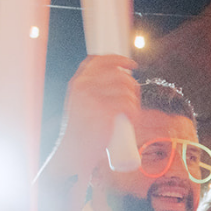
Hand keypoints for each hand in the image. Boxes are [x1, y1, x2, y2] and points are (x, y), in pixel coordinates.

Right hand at [48, 54, 139, 181]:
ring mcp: (93, 97)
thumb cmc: (83, 131)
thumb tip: (120, 78)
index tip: (131, 65)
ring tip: (130, 114)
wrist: (75, 151)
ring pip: (126, 89)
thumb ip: (93, 91)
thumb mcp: (82, 104)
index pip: (99, 60)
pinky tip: (132, 119)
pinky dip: (135, 113)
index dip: (118, 59)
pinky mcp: (104, 111)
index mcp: (78, 82)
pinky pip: (129, 105)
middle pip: (118, 74)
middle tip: (134, 99)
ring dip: (134, 101)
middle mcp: (83, 86)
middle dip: (132, 85)